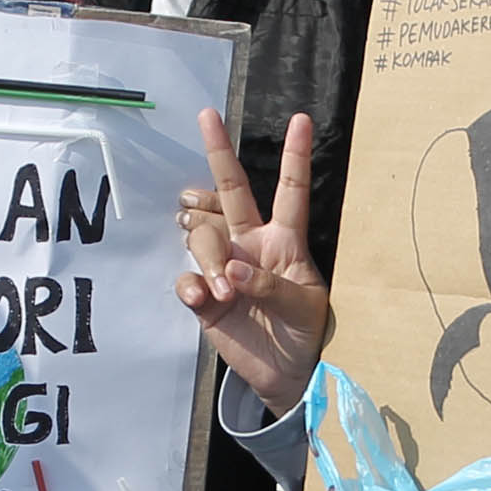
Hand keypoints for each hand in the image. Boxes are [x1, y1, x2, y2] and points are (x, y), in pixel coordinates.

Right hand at [173, 107, 330, 410]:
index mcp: (286, 242)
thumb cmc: (303, 334)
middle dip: (219, 151)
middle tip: (207, 115)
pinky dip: (190, 284)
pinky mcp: (204, 294)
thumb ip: (271, 285)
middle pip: (232, 190)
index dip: (295, 157)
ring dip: (207, 256)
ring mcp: (224, 266)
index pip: (291, 193)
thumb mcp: (303, 309)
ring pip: (203, 234)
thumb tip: (232, 268)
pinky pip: (186, 276)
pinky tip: (201, 299)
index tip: (301, 120)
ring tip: (221, 292)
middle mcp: (252, 244)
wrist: (284, 375)